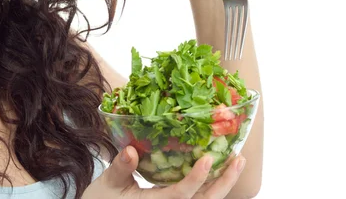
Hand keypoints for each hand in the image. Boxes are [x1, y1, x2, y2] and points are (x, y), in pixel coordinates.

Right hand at [82, 146, 245, 198]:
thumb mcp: (107, 184)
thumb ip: (121, 168)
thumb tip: (131, 150)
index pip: (180, 196)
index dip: (195, 179)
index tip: (208, 160)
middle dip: (224, 183)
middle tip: (238, 159)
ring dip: (223, 184)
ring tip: (237, 162)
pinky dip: (212, 187)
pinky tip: (222, 171)